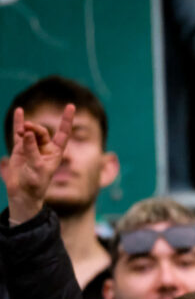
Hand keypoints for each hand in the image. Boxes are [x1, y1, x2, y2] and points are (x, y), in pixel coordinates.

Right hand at [0, 103, 73, 223]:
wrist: (24, 192)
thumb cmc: (35, 183)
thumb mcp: (37, 167)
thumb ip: (32, 150)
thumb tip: (27, 133)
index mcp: (56, 152)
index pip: (64, 133)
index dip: (67, 120)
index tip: (71, 106)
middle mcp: (45, 148)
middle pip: (42, 132)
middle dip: (35, 129)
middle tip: (27, 130)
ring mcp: (32, 147)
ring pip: (30, 132)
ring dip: (25, 128)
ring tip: (21, 131)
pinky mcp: (20, 148)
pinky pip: (19, 133)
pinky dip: (18, 122)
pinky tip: (19, 111)